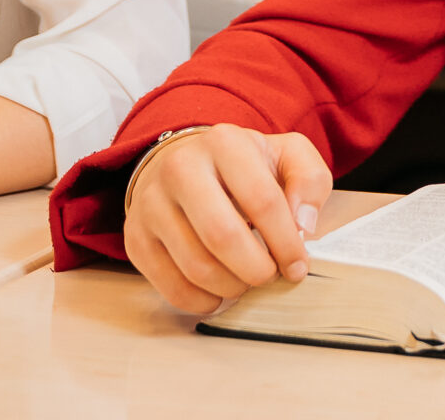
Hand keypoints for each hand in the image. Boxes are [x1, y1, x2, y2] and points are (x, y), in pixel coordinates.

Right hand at [125, 124, 330, 315]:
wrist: (183, 162)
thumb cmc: (243, 166)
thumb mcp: (287, 155)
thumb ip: (309, 181)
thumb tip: (303, 226)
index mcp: (225, 143)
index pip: (262, 201)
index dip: (286, 243)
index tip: (298, 265)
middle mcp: (180, 169)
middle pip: (223, 237)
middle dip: (257, 270)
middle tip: (269, 275)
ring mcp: (151, 204)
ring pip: (196, 267)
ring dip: (232, 287)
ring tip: (246, 279)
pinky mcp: (135, 238)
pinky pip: (171, 286)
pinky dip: (202, 301)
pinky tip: (219, 291)